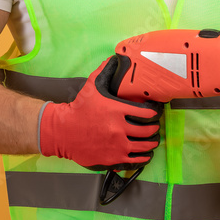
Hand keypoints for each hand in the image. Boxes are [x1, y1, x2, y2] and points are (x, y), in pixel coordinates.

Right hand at [39, 56, 162, 170]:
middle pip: (148, 130)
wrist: (63, 131)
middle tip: (155, 126)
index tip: (156, 113)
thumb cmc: (79, 109)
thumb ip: (105, 71)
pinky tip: (146, 154)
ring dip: (152, 143)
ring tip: (153, 140)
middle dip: (155, 128)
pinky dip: (144, 158)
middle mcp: (119, 129)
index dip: (155, 113)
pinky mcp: (113, 159)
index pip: (147, 113)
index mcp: (117, 110)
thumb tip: (115, 58)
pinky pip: (136, 161)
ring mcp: (117, 146)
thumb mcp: (92, 86)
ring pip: (144, 146)